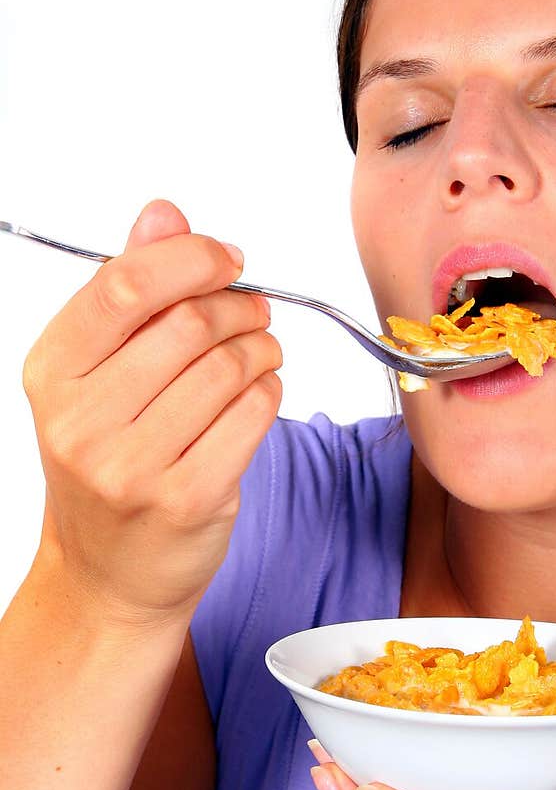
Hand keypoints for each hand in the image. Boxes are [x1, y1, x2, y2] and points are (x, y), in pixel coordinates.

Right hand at [23, 198, 282, 623]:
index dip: (190, 259)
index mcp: (52, 373)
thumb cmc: (111, 459)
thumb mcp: (99, 373)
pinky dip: (269, 392)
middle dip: (238, 306)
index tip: (226, 258)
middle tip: (254, 309)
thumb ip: (132, 288)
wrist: (109, 575)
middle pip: (187, 325)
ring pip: (227, 368)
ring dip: (261, 348)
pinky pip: (252, 416)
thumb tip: (164, 213)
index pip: (124, 287)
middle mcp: (81, 421)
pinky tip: (259, 393)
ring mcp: (131, 467)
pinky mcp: (185, 499)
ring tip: (259, 351)